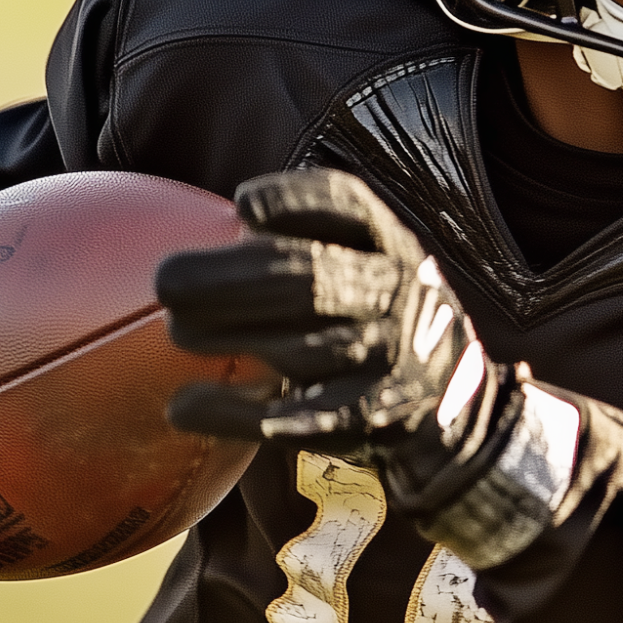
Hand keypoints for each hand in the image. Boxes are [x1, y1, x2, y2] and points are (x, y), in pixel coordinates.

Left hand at [159, 171, 482, 455]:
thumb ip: (306, 244)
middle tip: (167, 280)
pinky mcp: (368, 421)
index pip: (349, 208)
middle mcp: (396, 295)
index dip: (296, 201)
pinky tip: (182, 407)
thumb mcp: (369, 268)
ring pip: (298, 348)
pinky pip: (291, 418)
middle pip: (310, 279)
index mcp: (391, 244)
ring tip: (177, 330)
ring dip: (225, 337)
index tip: (244, 206)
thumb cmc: (376, 324)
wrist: (455, 414)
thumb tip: (198, 243)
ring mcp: (387, 360)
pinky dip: (230, 413)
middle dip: (230, 278)